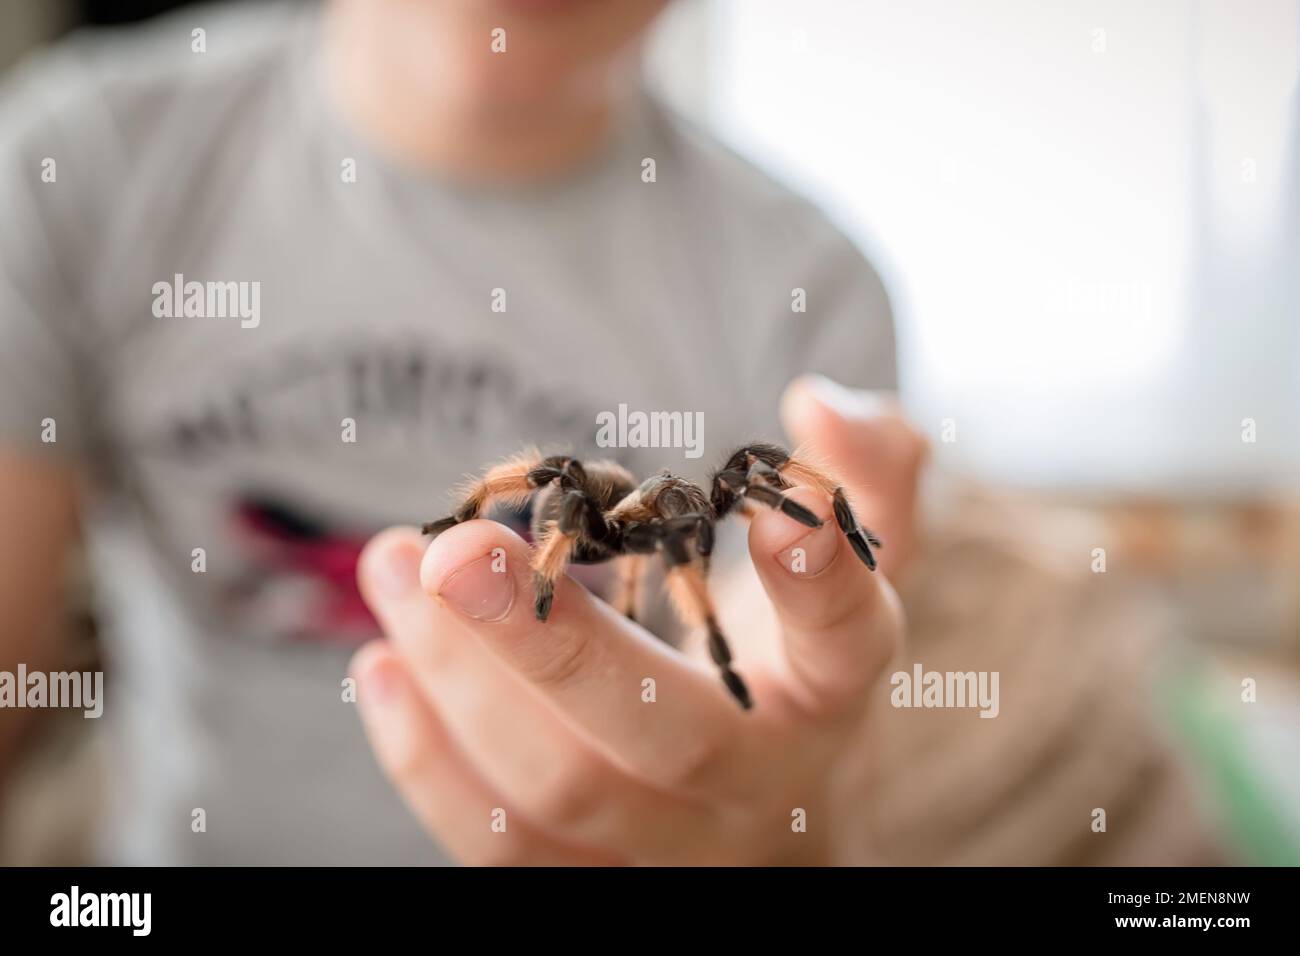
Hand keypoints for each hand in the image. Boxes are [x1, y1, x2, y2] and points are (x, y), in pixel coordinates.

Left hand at [349, 376, 922, 864]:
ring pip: (562, 790)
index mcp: (827, 695)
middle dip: (553, 643)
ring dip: (461, 680)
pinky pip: (503, 850)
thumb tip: (815, 403)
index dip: (817, 585)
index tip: (774, 512)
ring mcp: (669, 848)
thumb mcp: (857, 570)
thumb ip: (865, 475)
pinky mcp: (589, 879)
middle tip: (456, 552)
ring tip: (394, 568)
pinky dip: (428, 763)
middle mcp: (755, 785)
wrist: (762, 822)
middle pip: (667, 734)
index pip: (843, 644)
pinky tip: (381, 668)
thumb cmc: (790, 667)